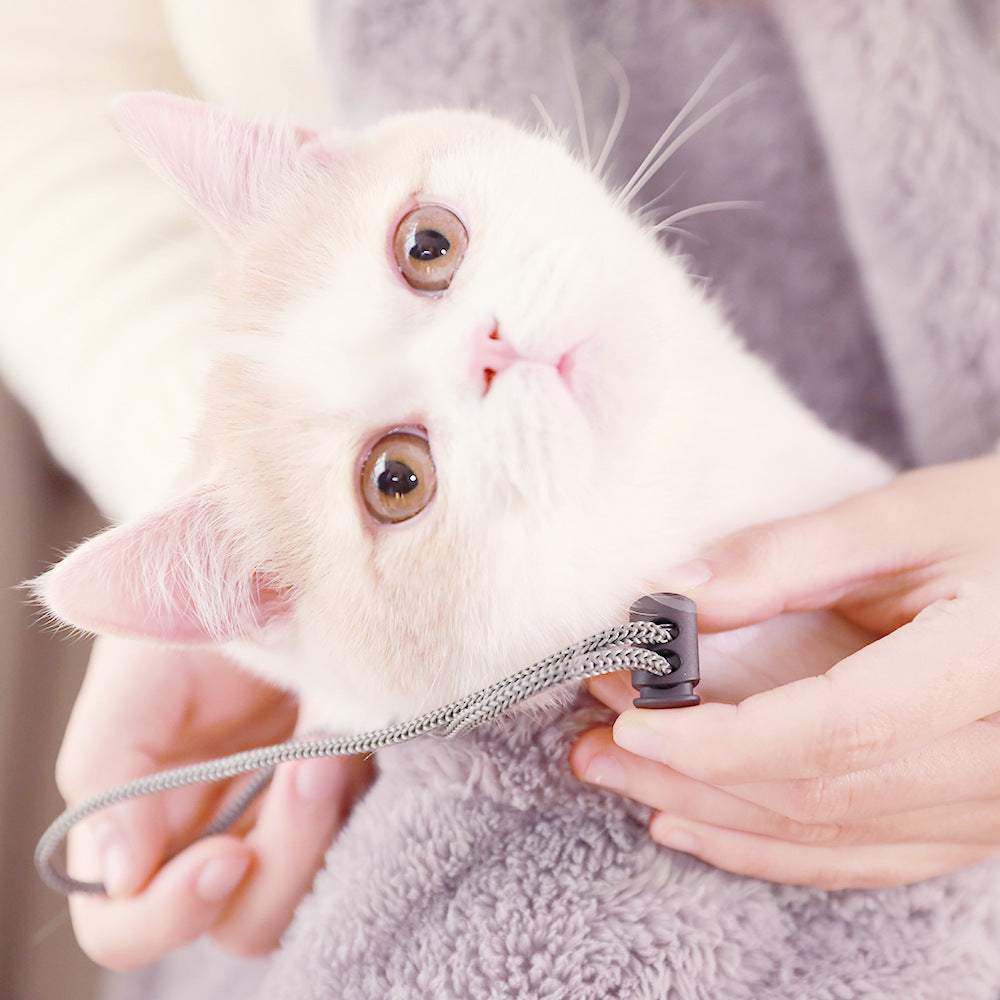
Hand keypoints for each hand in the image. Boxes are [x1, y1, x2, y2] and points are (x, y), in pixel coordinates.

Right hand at [56, 636, 371, 969]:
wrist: (272, 559)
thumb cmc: (190, 607)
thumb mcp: (139, 670)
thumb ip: (110, 766)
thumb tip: (118, 875)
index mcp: (139, 815)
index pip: (124, 921)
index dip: (167, 915)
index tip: (228, 857)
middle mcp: (213, 830)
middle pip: (239, 918)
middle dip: (281, 861)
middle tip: (309, 769)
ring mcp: (286, 814)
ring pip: (308, 889)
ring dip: (326, 832)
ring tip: (334, 742)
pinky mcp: (347, 789)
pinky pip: (364, 834)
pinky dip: (366, 801)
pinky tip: (361, 736)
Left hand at [572, 455, 999, 888]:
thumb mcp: (907, 518)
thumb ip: (786, 558)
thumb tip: (672, 598)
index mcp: (988, 671)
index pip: (834, 734)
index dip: (718, 739)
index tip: (627, 719)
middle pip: (819, 798)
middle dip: (690, 778)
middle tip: (595, 747)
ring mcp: (996, 805)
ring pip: (835, 840)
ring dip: (715, 817)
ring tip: (623, 781)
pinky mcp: (976, 816)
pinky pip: (867, 856)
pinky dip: (773, 848)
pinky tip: (698, 826)